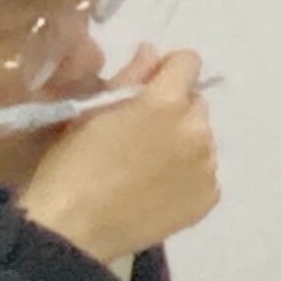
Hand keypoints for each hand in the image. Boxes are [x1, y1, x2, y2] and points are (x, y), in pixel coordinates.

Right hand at [15, 48, 220, 266]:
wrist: (73, 228)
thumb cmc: (72, 164)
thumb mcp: (91, 110)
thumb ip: (130, 77)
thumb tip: (152, 52)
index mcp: (167, 102)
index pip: (189, 62)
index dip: (167, 71)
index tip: (149, 87)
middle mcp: (197, 131)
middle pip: (196, 104)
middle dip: (175, 111)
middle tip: (142, 134)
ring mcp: (207, 167)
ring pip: (202, 140)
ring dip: (183, 144)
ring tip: (147, 167)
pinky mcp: (209, 198)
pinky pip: (205, 174)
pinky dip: (187, 177)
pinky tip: (157, 190)